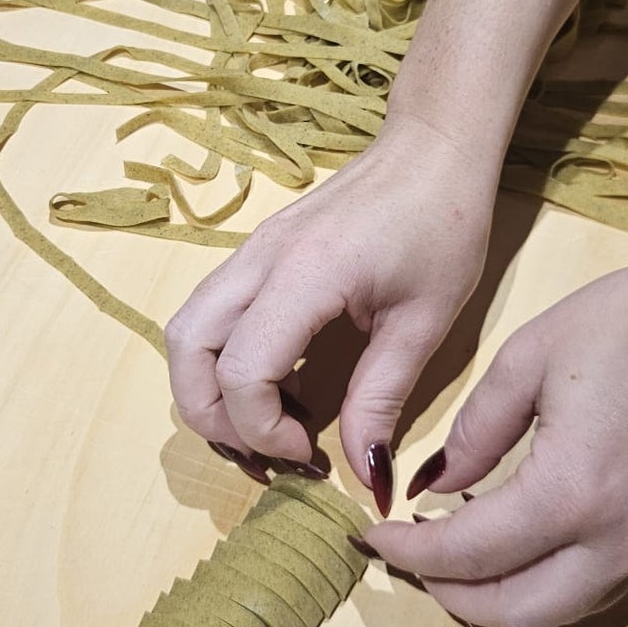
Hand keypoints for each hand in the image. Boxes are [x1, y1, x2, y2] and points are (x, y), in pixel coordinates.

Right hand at [165, 119, 495, 496]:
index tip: (312, 454)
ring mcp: (249, 252)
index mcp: (304, 275)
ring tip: (268, 427)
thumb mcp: (424, 322)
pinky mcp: (255, 253)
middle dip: (213, 418)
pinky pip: (211, 315)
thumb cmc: (441, 224)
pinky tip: (282, 385)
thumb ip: (383, 400)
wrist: (432, 148)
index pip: (241, 371)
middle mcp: (259, 260)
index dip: (264, 431)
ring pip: (186, 332)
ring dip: (208, 391)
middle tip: (272, 454)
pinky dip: (224, 362)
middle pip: (186, 351)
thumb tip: (368, 478)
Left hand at [369, 236, 627, 626]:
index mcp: (572, 492)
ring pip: (560, 613)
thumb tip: (437, 484)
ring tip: (454, 553)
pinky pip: (598, 590)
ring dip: (498, 597)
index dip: (406, 553)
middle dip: (448, 594)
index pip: (466, 555)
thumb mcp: (533, 355)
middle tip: (407, 556)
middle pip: (513, 612)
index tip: (369, 535)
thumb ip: (476, 429)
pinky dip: (546, 582)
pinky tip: (519, 539)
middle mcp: (617, 541)